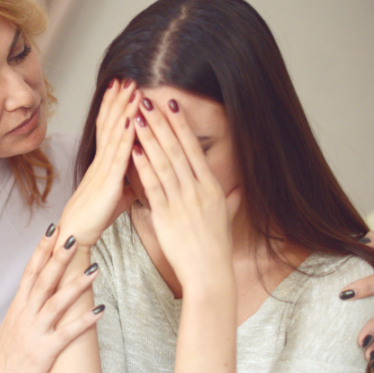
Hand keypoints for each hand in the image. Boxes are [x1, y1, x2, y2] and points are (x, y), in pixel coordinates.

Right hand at [0, 226, 104, 372]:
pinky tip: (100, 310)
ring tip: (93, 268)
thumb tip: (41, 290)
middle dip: (57, 258)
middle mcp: (25, 316)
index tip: (52, 230)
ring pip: (56, 303)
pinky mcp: (44, 352)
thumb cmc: (7, 358)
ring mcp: (34, 333)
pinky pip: (67, 333)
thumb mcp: (14, 326)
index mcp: (18, 308)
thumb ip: (27, 307)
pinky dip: (83, 320)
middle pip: (42, 281)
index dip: (41, 250)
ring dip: (75, 284)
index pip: (30, 272)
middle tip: (71, 237)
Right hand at [56, 79, 138, 248]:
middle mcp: (101, 160)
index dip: (114, 107)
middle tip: (126, 77)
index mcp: (104, 163)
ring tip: (132, 89)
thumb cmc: (96, 216)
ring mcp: (104, 169)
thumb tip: (143, 174)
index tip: (122, 88)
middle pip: (110, 123)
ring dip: (124, 109)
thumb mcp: (118, 194)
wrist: (77, 232)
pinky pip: (119, 154)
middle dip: (118, 100)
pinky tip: (133, 119)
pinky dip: (126, 134)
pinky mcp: (109, 181)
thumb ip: (129, 180)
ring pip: (115, 133)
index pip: (109, 128)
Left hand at [130, 96, 234, 290]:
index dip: (181, 125)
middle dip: (161, 122)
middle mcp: (198, 189)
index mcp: (211, 187)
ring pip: (164, 162)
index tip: (171, 104)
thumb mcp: (226, 219)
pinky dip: (143, 166)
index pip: (194, 148)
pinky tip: (134, 150)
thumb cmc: (216, 248)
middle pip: (177, 149)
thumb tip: (239, 191)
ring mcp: (182, 201)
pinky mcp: (167, 215)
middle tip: (147, 99)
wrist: (210, 273)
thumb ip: (230, 201)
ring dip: (150, 137)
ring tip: (137, 116)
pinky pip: (153, 186)